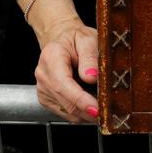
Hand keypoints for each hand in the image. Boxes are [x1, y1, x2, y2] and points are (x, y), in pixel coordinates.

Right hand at [18, 0, 98, 122]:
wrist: (62, 41)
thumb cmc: (76, 39)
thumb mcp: (87, 39)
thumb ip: (90, 57)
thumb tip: (92, 77)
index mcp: (51, 57)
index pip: (63, 84)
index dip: (80, 100)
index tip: (96, 109)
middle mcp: (43, 75)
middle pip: (66, 102)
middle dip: (88, 110)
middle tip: (108, 111)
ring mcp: (42, 89)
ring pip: (67, 112)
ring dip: (86, 113)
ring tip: (101, 103)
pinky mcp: (46, 100)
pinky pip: (66, 113)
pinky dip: (80, 113)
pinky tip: (89, 102)